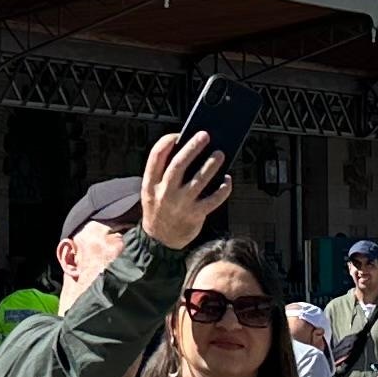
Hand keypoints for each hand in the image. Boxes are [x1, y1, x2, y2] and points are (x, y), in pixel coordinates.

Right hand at [139, 131, 231, 250]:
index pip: (156, 157)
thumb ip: (163, 174)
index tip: (178, 135)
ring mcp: (180, 205)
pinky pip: (213, 199)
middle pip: (178, 165)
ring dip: (211, 165)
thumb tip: (188, 151)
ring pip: (198, 180)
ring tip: (219, 154)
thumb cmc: (159, 209)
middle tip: (205, 136)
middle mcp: (164, 193)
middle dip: (192, 148)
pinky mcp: (195, 215)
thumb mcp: (151, 191)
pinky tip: (227, 181)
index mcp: (150, 184)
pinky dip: (223, 189)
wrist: (160, 240)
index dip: (167, 142)